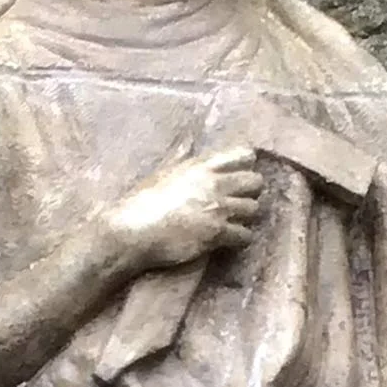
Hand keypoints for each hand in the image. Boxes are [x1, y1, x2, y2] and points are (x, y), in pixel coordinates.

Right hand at [104, 145, 263, 272]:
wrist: (131, 231)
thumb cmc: (140, 202)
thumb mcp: (163, 173)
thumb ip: (182, 162)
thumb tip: (188, 145)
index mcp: (200, 165)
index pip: (242, 154)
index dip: (246, 165)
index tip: (239, 176)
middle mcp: (214, 183)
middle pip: (255, 181)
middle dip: (249, 192)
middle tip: (237, 201)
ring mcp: (218, 208)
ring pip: (253, 208)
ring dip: (245, 216)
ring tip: (232, 222)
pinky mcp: (217, 233)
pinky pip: (245, 235)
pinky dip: (240, 239)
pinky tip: (230, 240)